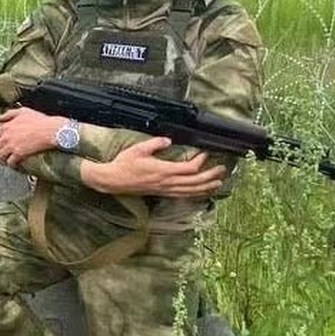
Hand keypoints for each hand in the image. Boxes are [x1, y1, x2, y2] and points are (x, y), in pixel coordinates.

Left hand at [0, 108, 68, 168]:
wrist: (51, 130)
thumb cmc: (40, 121)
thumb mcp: (23, 111)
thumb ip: (9, 114)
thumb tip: (0, 118)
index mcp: (5, 127)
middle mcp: (6, 137)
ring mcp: (11, 146)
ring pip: (0, 157)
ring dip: (2, 160)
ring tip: (6, 161)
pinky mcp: (19, 154)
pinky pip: (10, 162)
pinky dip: (11, 164)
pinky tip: (14, 164)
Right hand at [80, 137, 227, 198]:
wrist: (112, 180)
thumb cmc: (123, 165)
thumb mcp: (138, 149)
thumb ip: (155, 143)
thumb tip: (168, 140)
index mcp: (162, 171)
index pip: (188, 169)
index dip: (199, 162)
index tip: (205, 153)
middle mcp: (165, 182)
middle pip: (194, 182)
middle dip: (210, 176)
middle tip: (222, 170)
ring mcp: (164, 189)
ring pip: (190, 191)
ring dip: (205, 187)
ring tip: (218, 183)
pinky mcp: (161, 193)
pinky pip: (182, 195)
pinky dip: (194, 194)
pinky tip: (201, 192)